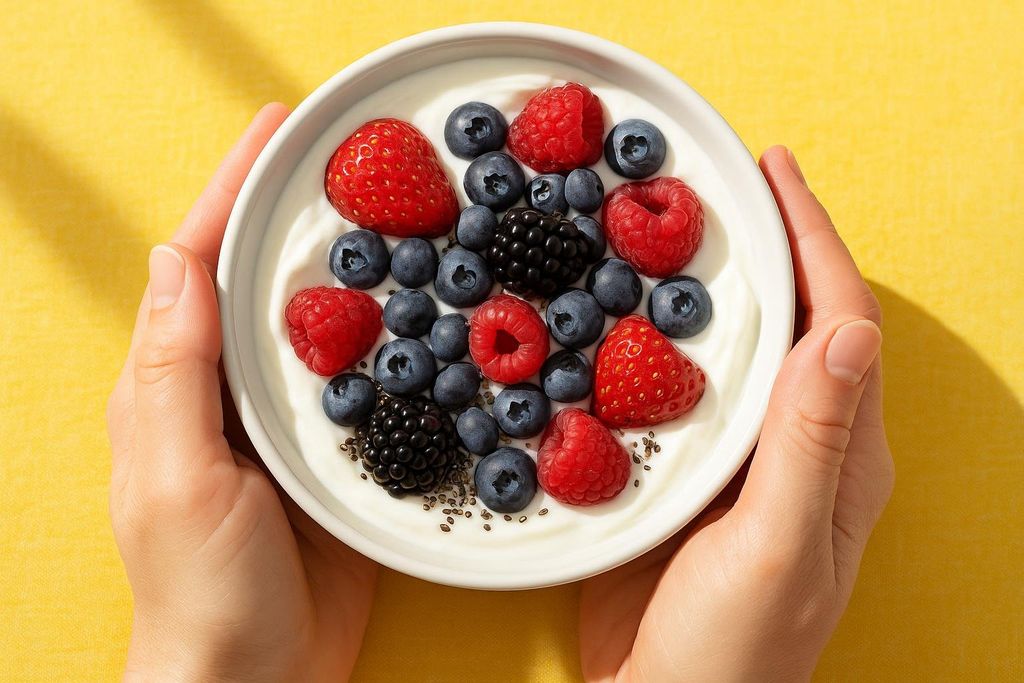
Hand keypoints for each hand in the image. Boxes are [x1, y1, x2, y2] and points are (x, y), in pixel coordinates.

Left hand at [106, 104, 376, 681]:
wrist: (261, 678)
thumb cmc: (201, 590)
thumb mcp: (172, 477)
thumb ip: (174, 373)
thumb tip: (173, 262)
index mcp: (177, 385)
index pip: (199, 264)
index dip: (234, 191)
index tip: (277, 130)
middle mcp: (234, 392)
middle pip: (269, 279)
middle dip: (304, 212)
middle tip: (356, 158)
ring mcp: (293, 422)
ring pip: (328, 323)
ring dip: (360, 267)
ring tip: (404, 214)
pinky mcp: (343, 454)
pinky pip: (373, 380)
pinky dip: (398, 339)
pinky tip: (430, 317)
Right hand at [579, 146, 893, 681]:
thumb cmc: (737, 650)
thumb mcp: (779, 546)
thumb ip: (811, 443)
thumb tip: (846, 330)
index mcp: (838, 454)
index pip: (838, 322)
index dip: (811, 239)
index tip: (775, 172)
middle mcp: (795, 447)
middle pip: (789, 321)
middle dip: (766, 244)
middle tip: (725, 183)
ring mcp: (738, 461)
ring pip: (731, 350)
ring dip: (711, 286)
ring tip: (673, 229)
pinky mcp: (685, 476)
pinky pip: (677, 390)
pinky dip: (659, 342)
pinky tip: (626, 320)